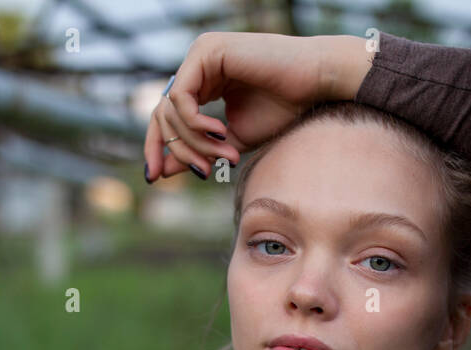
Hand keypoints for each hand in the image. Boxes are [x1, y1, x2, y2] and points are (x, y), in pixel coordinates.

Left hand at [144, 32, 372, 181]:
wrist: (314, 86)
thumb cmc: (283, 111)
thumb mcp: (232, 142)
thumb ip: (199, 152)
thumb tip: (162, 171)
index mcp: (203, 81)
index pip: (165, 116)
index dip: (157, 147)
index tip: (155, 177)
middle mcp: (197, 65)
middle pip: (162, 115)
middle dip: (176, 150)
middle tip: (201, 172)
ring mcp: (200, 55)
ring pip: (171, 110)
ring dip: (194, 141)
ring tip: (224, 153)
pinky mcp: (206, 51)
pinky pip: (181, 97)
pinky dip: (196, 123)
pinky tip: (221, 133)